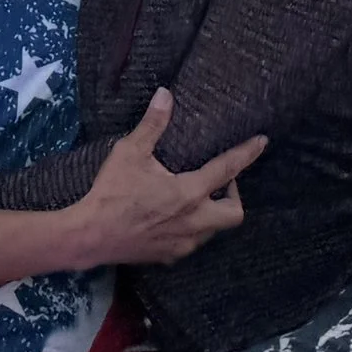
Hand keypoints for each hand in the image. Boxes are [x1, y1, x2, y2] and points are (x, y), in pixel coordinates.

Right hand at [72, 89, 265, 265]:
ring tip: (196, 196)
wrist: (90, 236)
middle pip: (234, 213)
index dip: (247, 153)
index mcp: (188, 193)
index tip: (262, 142)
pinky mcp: (170, 257)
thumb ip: (153, 124)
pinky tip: (175, 217)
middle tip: (219, 180)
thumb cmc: (112, 191)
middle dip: (234, 195)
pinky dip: (193, 227)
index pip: (227, 170)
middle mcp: (194, 221)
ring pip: (214, 230)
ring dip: (212, 212)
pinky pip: (193, 242)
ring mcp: (183, 243)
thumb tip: (165, 93)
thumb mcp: (130, 152)